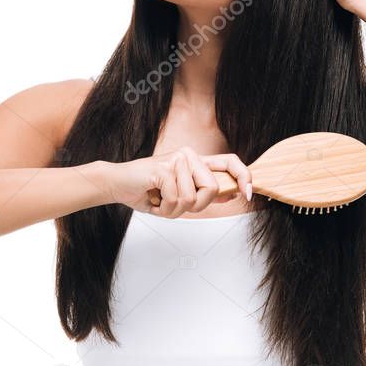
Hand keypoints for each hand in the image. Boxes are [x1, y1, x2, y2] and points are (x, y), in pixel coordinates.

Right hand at [103, 147, 252, 218]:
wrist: (117, 184)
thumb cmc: (148, 191)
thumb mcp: (180, 196)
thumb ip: (202, 194)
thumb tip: (231, 195)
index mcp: (195, 160)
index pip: (229, 162)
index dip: (243, 177)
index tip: (248, 194)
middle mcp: (188, 155)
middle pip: (213, 188)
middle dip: (197, 206)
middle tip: (175, 204)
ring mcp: (176, 159)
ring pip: (191, 198)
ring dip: (173, 210)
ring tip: (160, 200)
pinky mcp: (164, 167)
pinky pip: (175, 199)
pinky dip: (163, 208)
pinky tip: (153, 198)